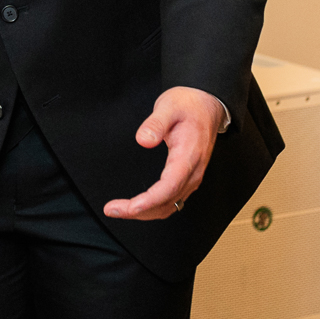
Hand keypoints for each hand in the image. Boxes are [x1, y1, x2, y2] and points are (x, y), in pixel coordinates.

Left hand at [103, 86, 224, 220]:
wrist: (207, 105)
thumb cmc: (189, 106)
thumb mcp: (169, 107)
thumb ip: (155, 123)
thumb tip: (143, 140)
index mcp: (188, 156)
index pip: (169, 186)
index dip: (149, 200)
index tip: (130, 206)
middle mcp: (193, 172)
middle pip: (167, 202)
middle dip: (139, 211)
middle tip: (111, 209)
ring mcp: (191, 177)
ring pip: (169, 206)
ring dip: (145, 213)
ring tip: (119, 210)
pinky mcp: (187, 178)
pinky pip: (172, 201)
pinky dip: (154, 208)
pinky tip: (138, 207)